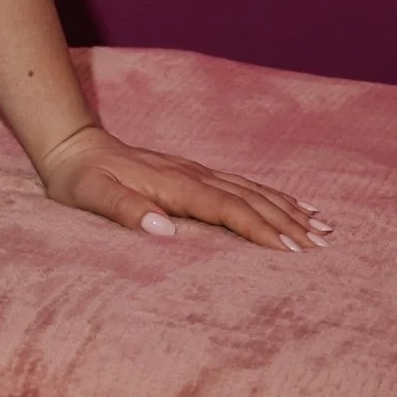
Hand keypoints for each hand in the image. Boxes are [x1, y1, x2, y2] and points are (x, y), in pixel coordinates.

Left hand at [36, 121, 330, 254]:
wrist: (73, 146)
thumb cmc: (80, 179)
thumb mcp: (91, 197)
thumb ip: (124, 211)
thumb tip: (163, 229)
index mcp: (174, 185)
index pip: (227, 209)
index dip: (259, 229)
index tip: (291, 250)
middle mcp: (193, 175)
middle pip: (250, 199)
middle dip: (288, 222)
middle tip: (323, 246)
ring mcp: (197, 172)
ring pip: (253, 190)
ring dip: (288, 208)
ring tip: (324, 226)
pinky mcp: (195, 173)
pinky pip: (243, 185)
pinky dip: (272, 196)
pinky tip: (292, 204)